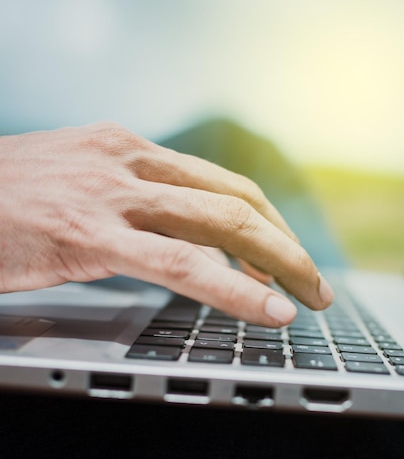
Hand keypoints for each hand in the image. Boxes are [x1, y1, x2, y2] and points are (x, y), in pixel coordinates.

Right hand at [0, 123, 333, 325]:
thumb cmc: (3, 199)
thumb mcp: (79, 184)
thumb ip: (131, 203)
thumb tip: (179, 236)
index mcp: (129, 150)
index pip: (223, 185)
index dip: (268, 224)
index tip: (290, 256)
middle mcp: (128, 162)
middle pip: (237, 201)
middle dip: (286, 245)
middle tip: (316, 283)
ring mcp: (111, 195)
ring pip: (222, 223)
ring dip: (279, 261)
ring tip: (309, 297)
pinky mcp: (88, 234)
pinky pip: (181, 263)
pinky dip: (234, 287)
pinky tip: (267, 308)